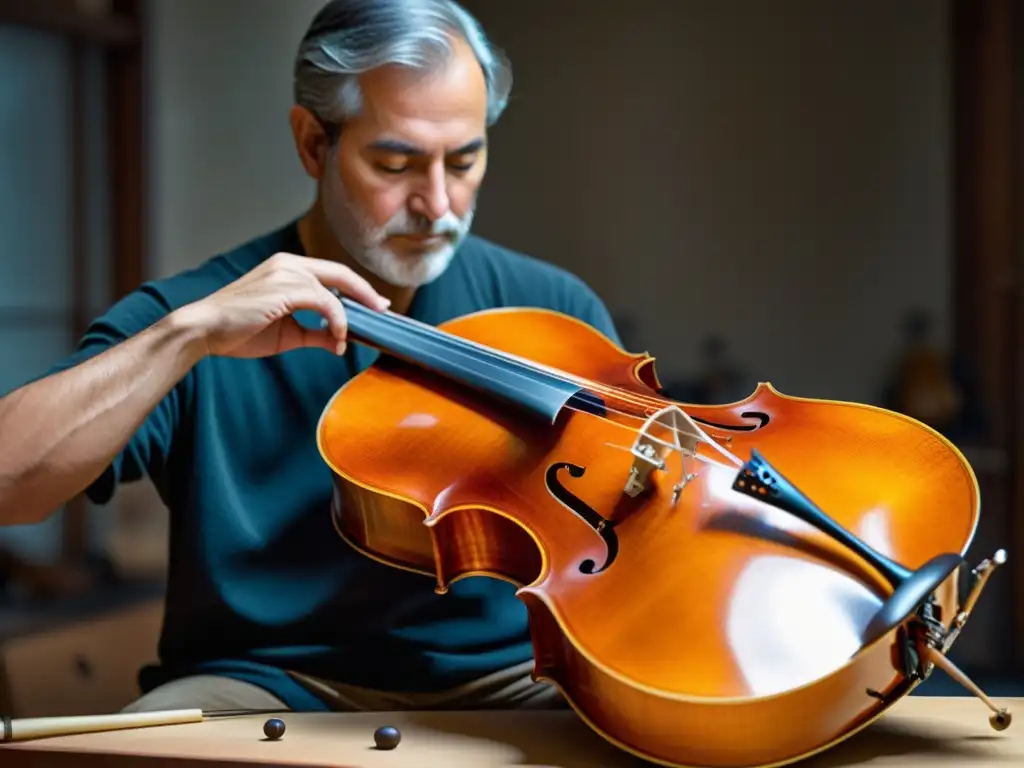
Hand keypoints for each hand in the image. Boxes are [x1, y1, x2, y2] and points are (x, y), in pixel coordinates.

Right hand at [174, 252, 389, 358]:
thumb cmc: (239, 331)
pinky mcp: (284, 288)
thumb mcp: (288, 334)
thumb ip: (315, 334)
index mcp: (287, 269)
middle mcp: (288, 264)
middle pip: (341, 273)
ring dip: (351, 314)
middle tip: (384, 310)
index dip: (357, 288)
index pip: (332, 273)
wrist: (204, 331)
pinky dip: (337, 321)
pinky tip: (337, 339)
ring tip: (356, 335)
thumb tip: (339, 342)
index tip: (375, 305)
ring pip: (335, 288)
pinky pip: (325, 303)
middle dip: (366, 293)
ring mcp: (286, 273)